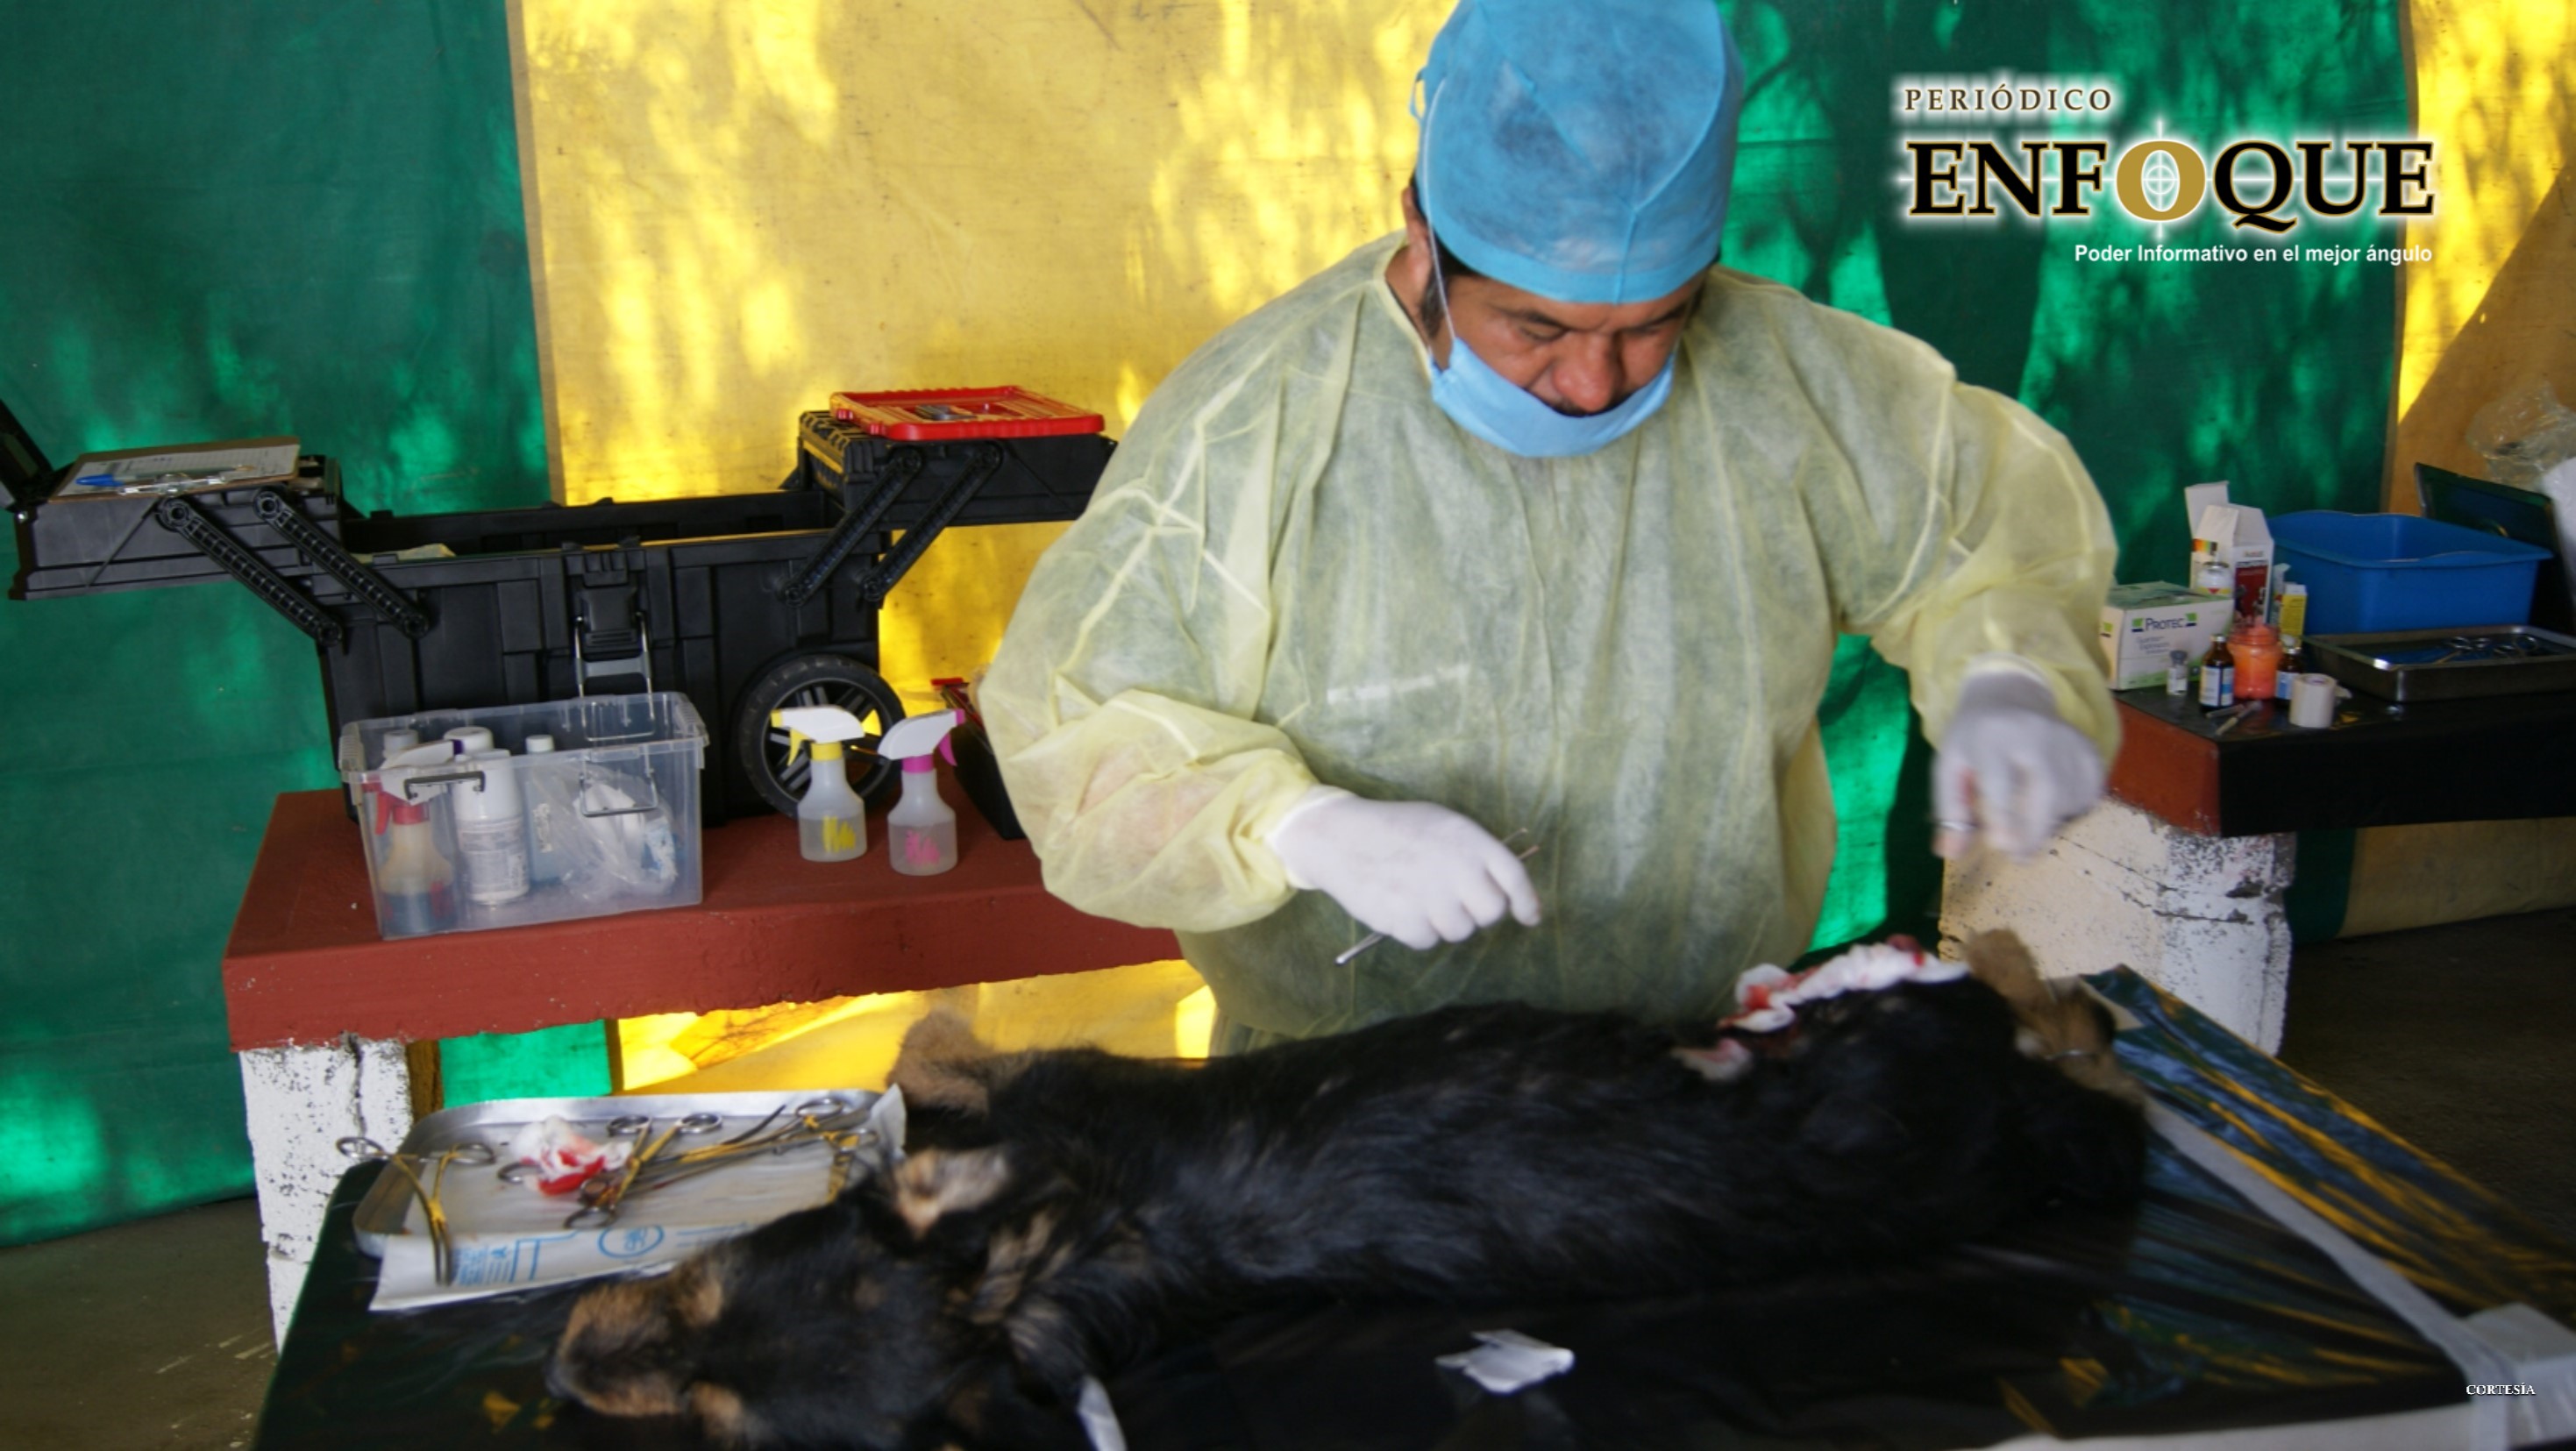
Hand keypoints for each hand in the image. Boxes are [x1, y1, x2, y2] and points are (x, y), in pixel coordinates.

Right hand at [1267, 788, 1541, 949]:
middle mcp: (1455, 867)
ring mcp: (1430, 895)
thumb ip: (1476, 853)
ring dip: (1446, 922)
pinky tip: (1401, 906)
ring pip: (1460, 931)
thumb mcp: (1443, 823)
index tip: (1528, 916)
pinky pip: (1428, 941)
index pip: (1513, 878)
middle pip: (1491, 912)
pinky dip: (1418, 931)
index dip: (1526, 902)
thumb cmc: (1396, 829)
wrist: (1339, 836)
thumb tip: (1508, 891)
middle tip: (1458, 902)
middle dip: (1479, 913)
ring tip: (1421, 898)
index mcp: (1468, 839)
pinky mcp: (1404, 920)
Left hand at [1933, 672, 2104, 860]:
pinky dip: (2075, 807)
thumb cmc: (1974, 738)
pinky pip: (2091, 789)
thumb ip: (1951, 809)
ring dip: (2052, 820)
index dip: (2003, 816)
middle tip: (2021, 856)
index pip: (2000, 781)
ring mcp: (2066, 739)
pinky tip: (2054, 805)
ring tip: (2030, 821)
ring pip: (2070, 795)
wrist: (2010, 694)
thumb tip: (1951, 853)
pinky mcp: (2087, 746)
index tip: (2002, 846)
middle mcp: (2034, 734)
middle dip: (2035, 830)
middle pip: (2047, 790)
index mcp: (1991, 738)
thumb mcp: (1950, 766)